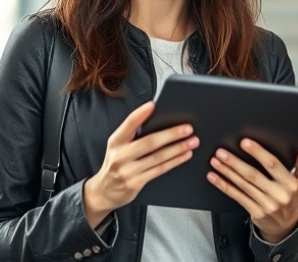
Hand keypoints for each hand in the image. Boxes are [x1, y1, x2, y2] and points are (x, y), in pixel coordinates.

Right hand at [83, 102, 198, 227]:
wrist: (104, 191)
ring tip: (192, 141)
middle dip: (171, 134)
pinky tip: (185, 155)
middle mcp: (120, 155)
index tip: (153, 105)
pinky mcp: (136, 183)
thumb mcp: (118, 146)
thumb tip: (159, 119)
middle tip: (188, 128)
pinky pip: (160, 170)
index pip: (128, 124)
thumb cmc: (117, 163)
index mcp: (116, 141)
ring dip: (178, 148)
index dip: (140, 114)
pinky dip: (175, 161)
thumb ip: (133, 135)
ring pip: (158, 157)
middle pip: (149, 142)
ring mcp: (127, 171)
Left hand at [207, 139, 297, 242]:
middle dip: (235, 162)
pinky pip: (237, 196)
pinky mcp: (255, 212)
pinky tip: (215, 178)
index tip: (245, 142)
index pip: (273, 165)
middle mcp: (278, 195)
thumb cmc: (292, 199)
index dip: (258, 152)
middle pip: (253, 175)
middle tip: (222, 152)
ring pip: (243, 185)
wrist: (286, 226)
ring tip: (216, 161)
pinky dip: (224, 186)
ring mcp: (266, 205)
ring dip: (227, 172)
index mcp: (290, 184)